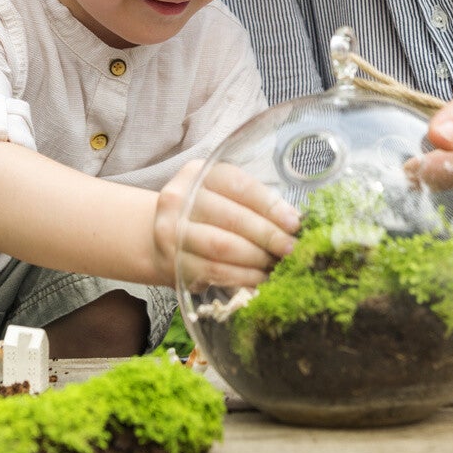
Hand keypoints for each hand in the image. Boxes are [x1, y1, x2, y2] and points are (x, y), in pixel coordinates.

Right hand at [154, 160, 299, 291]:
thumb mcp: (221, 195)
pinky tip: (259, 278)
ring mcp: (172, 231)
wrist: (157, 238)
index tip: (294, 223)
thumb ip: (252, 203)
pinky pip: (215, 271)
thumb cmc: (203, 214)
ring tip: (277, 264)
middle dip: (268, 235)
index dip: (270, 206)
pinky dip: (242, 276)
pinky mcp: (173, 262)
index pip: (239, 186)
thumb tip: (293, 221)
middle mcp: (179, 199)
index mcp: (197, 174)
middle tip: (290, 248)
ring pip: (223, 247)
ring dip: (256, 259)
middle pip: (232, 218)